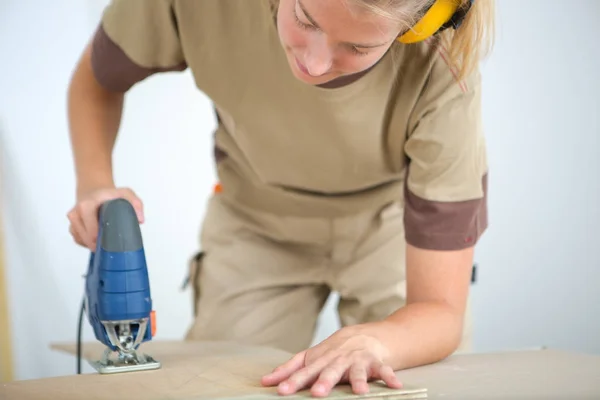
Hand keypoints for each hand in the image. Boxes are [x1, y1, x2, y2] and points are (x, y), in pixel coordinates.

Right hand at [67, 186, 143, 250]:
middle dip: (98, 243)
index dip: (101, 238)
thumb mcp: (125, 193)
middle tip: (111, 246)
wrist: (94, 191)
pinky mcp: (72, 227)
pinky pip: (79, 240)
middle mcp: (76, 213)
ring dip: (93, 244)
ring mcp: (73, 221)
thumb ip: (136, 203)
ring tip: (106, 242)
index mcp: (87, 205)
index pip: (90, 228)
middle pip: (86, 237)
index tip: (110, 242)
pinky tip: (98, 240)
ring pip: (81, 240)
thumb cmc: (110, 195)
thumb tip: (140, 220)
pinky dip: (88, 243)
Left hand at [261, 323, 401, 396]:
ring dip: (358, 381)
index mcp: (320, 360)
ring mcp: (358, 360)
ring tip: (359, 392)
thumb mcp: (310, 358)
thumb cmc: (333, 352)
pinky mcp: (376, 363)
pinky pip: (384, 371)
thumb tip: (265, 381)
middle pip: (330, 370)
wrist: (365, 336)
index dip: (293, 380)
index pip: (305, 371)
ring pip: (357, 371)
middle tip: (318, 393)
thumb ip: (289, 370)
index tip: (282, 391)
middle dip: (325, 381)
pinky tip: (395, 386)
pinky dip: (390, 377)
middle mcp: (338, 359)